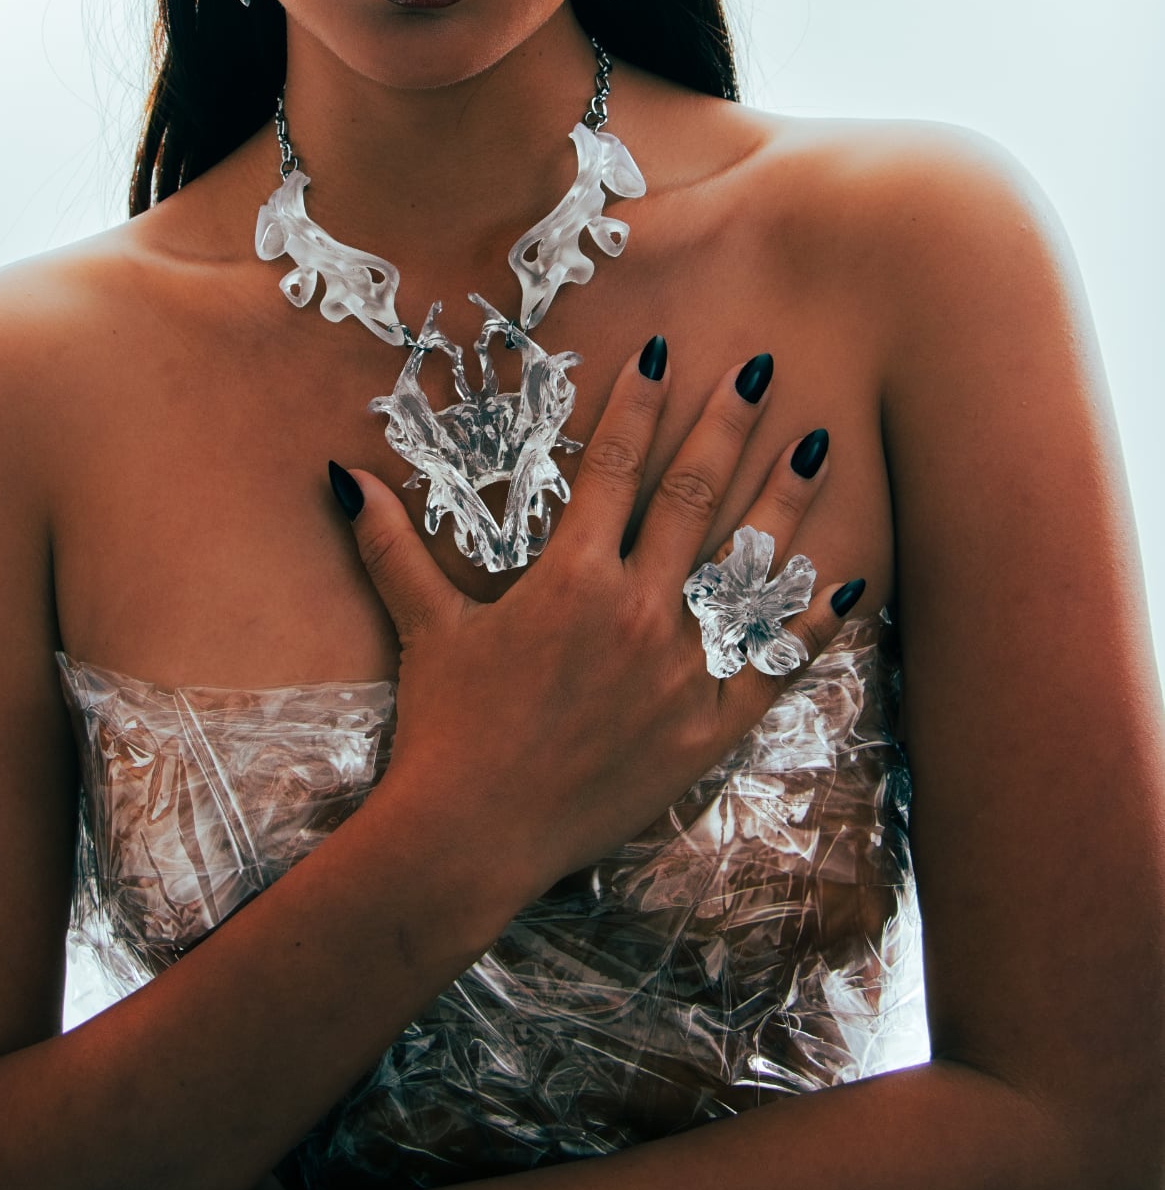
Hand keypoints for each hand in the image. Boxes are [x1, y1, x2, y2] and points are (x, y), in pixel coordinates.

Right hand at [331, 341, 859, 903]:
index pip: (615, 465)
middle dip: (729, 425)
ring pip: (747, 566)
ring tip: (818, 444)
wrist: (472, 838)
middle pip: (695, 495)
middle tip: (762, 370)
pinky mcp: (707, 728)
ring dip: (786, 501)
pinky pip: (773, 665)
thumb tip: (340, 475)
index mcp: (570, 577)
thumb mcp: (424, 627)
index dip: (640, 402)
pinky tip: (848, 583)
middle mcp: (635, 610)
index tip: (665, 351)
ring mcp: (679, 669)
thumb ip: (391, 546)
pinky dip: (811, 623)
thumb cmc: (446, 729)